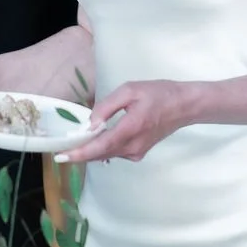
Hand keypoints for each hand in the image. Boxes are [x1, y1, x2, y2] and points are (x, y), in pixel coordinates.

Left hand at [57, 80, 192, 164]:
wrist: (184, 106)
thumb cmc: (158, 93)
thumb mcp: (130, 90)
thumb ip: (107, 106)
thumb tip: (90, 123)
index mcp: (130, 129)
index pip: (99, 146)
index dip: (79, 152)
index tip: (61, 156)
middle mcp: (132, 146)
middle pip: (100, 153)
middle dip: (79, 152)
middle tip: (61, 147)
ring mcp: (136, 152)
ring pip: (107, 154)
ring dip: (90, 149)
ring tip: (76, 140)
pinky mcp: (139, 153)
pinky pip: (115, 152)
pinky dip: (103, 147)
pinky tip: (98, 137)